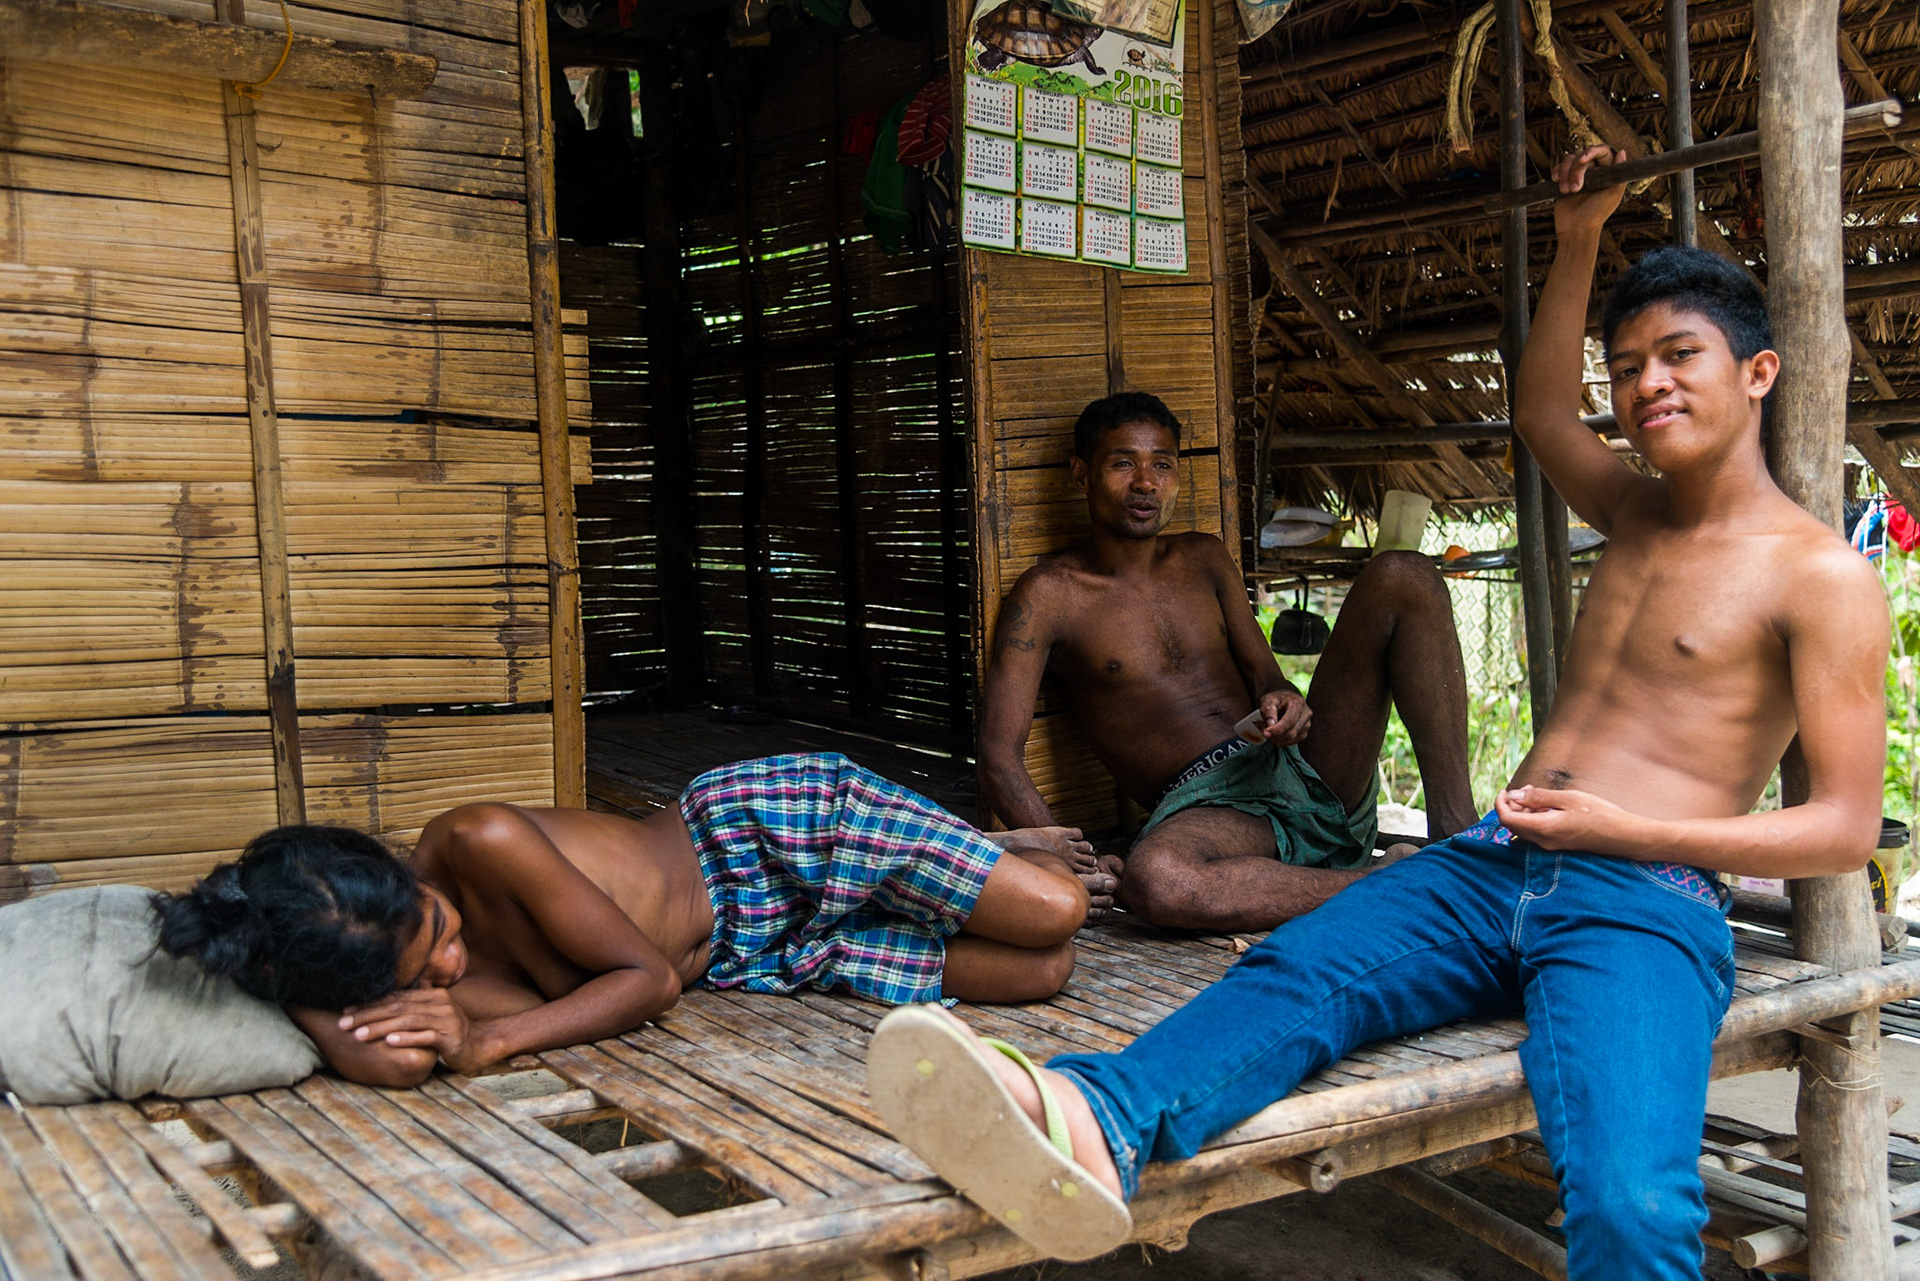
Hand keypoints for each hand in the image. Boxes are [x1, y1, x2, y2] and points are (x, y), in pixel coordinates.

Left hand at [340, 988, 487, 1074]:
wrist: (479, 1047)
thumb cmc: (448, 1033)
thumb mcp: (431, 1017)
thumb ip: (412, 1008)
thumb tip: (381, 1002)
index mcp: (432, 995)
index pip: (396, 997)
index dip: (369, 1004)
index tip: (346, 1012)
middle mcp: (439, 1003)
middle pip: (398, 1007)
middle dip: (368, 1015)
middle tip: (344, 1024)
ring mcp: (446, 1019)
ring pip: (408, 1021)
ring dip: (380, 1028)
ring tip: (359, 1035)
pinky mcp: (451, 1037)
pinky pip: (425, 1036)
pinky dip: (406, 1038)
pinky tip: (389, 1042)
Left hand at [1259, 689, 1311, 746]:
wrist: (1285, 699)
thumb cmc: (1276, 699)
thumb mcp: (1268, 700)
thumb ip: (1268, 711)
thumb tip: (1271, 725)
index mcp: (1298, 703)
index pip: (1290, 721)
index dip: (1277, 730)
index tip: (1265, 733)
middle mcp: (1306, 714)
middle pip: (1291, 733)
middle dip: (1274, 735)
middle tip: (1262, 729)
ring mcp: (1307, 724)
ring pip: (1291, 739)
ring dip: (1276, 739)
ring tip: (1266, 729)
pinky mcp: (1304, 732)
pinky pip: (1292, 742)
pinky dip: (1280, 741)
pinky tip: (1273, 734)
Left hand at [1495, 785, 1630, 850]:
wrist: (1623, 836)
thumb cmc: (1599, 814)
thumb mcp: (1568, 799)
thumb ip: (1539, 798)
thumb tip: (1514, 796)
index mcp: (1544, 828)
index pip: (1507, 819)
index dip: (1500, 804)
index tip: (1504, 790)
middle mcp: (1544, 841)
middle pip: (1514, 825)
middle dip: (1513, 805)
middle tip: (1526, 789)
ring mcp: (1551, 845)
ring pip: (1525, 829)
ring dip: (1524, 811)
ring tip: (1537, 794)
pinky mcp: (1558, 845)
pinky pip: (1537, 833)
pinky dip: (1535, 818)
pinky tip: (1547, 807)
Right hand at [1551, 145, 1627, 237]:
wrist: (1576, 229)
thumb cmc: (1596, 214)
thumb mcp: (1613, 194)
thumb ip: (1619, 173)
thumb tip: (1622, 152)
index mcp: (1608, 171)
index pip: (1602, 151)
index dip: (1592, 151)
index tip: (1583, 159)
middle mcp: (1594, 171)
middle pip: (1582, 155)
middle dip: (1576, 170)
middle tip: (1576, 188)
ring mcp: (1578, 175)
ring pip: (1569, 160)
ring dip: (1565, 174)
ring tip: (1566, 191)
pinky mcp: (1565, 181)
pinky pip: (1559, 168)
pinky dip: (1557, 172)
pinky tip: (1556, 181)